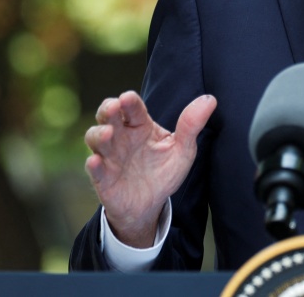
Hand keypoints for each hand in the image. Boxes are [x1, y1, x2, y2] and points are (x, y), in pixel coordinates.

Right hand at [84, 90, 215, 247]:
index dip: (129, 102)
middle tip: (114, 107)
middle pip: (108, 116)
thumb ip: (192, 125)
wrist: (151, 205)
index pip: (133, 108)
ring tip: (108, 134)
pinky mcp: (103, 178)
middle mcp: (122, 136)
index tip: (128, 98)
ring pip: (95, 138)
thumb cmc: (164, 171)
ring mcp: (110, 156)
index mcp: (141, 126)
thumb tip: (210, 99)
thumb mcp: (183, 150)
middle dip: (108, 109)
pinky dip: (93, 165)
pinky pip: (94, 170)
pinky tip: (95, 162)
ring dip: (98, 134)